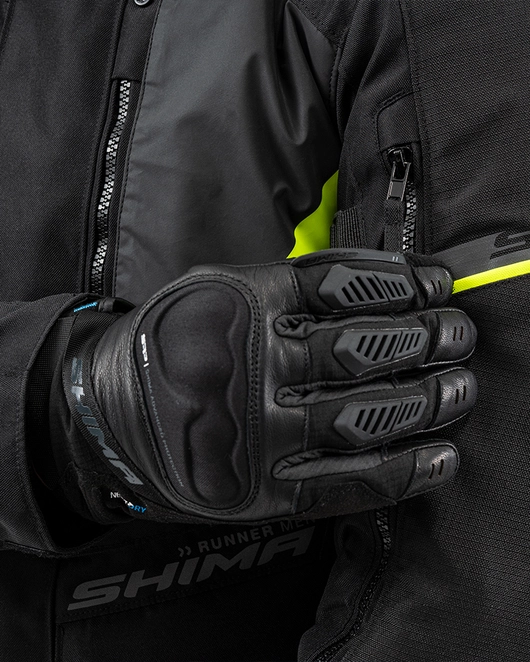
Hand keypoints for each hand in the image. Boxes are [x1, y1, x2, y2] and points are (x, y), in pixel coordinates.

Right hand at [55, 249, 476, 522]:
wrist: (106, 413)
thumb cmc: (174, 343)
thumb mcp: (215, 290)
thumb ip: (288, 285)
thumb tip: (385, 284)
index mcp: (241, 305)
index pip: (342, 284)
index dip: (403, 283)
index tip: (440, 285)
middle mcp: (252, 365)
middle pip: (362, 349)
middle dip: (426, 338)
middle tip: (460, 335)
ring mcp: (258, 432)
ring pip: (364, 415)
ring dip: (426, 400)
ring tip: (461, 386)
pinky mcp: (261, 488)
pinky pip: (345, 483)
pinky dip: (402, 471)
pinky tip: (441, 456)